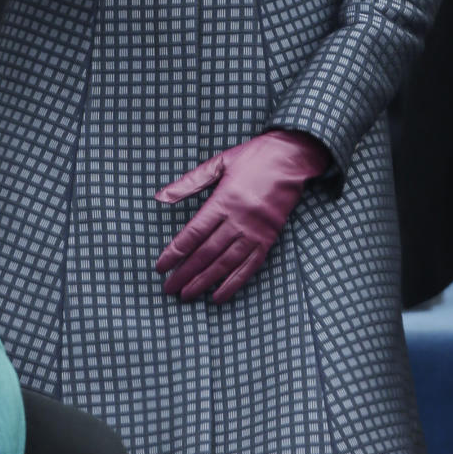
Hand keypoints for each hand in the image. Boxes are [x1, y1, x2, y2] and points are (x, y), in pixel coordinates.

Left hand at [155, 130, 329, 303]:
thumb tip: (160, 196)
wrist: (292, 159)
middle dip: (186, 273)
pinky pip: (249, 267)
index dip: (175, 252)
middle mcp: (239, 220)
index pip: (194, 233)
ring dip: (205, 281)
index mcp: (224, 200)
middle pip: (207, 253)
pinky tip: (218, 296)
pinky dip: (233, 283)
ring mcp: (256, 232)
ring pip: (226, 264)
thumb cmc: (253, 158)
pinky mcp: (269, 239)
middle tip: (169, 288)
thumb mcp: (219, 163)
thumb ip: (189, 182)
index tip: (160, 267)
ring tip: (187, 295)